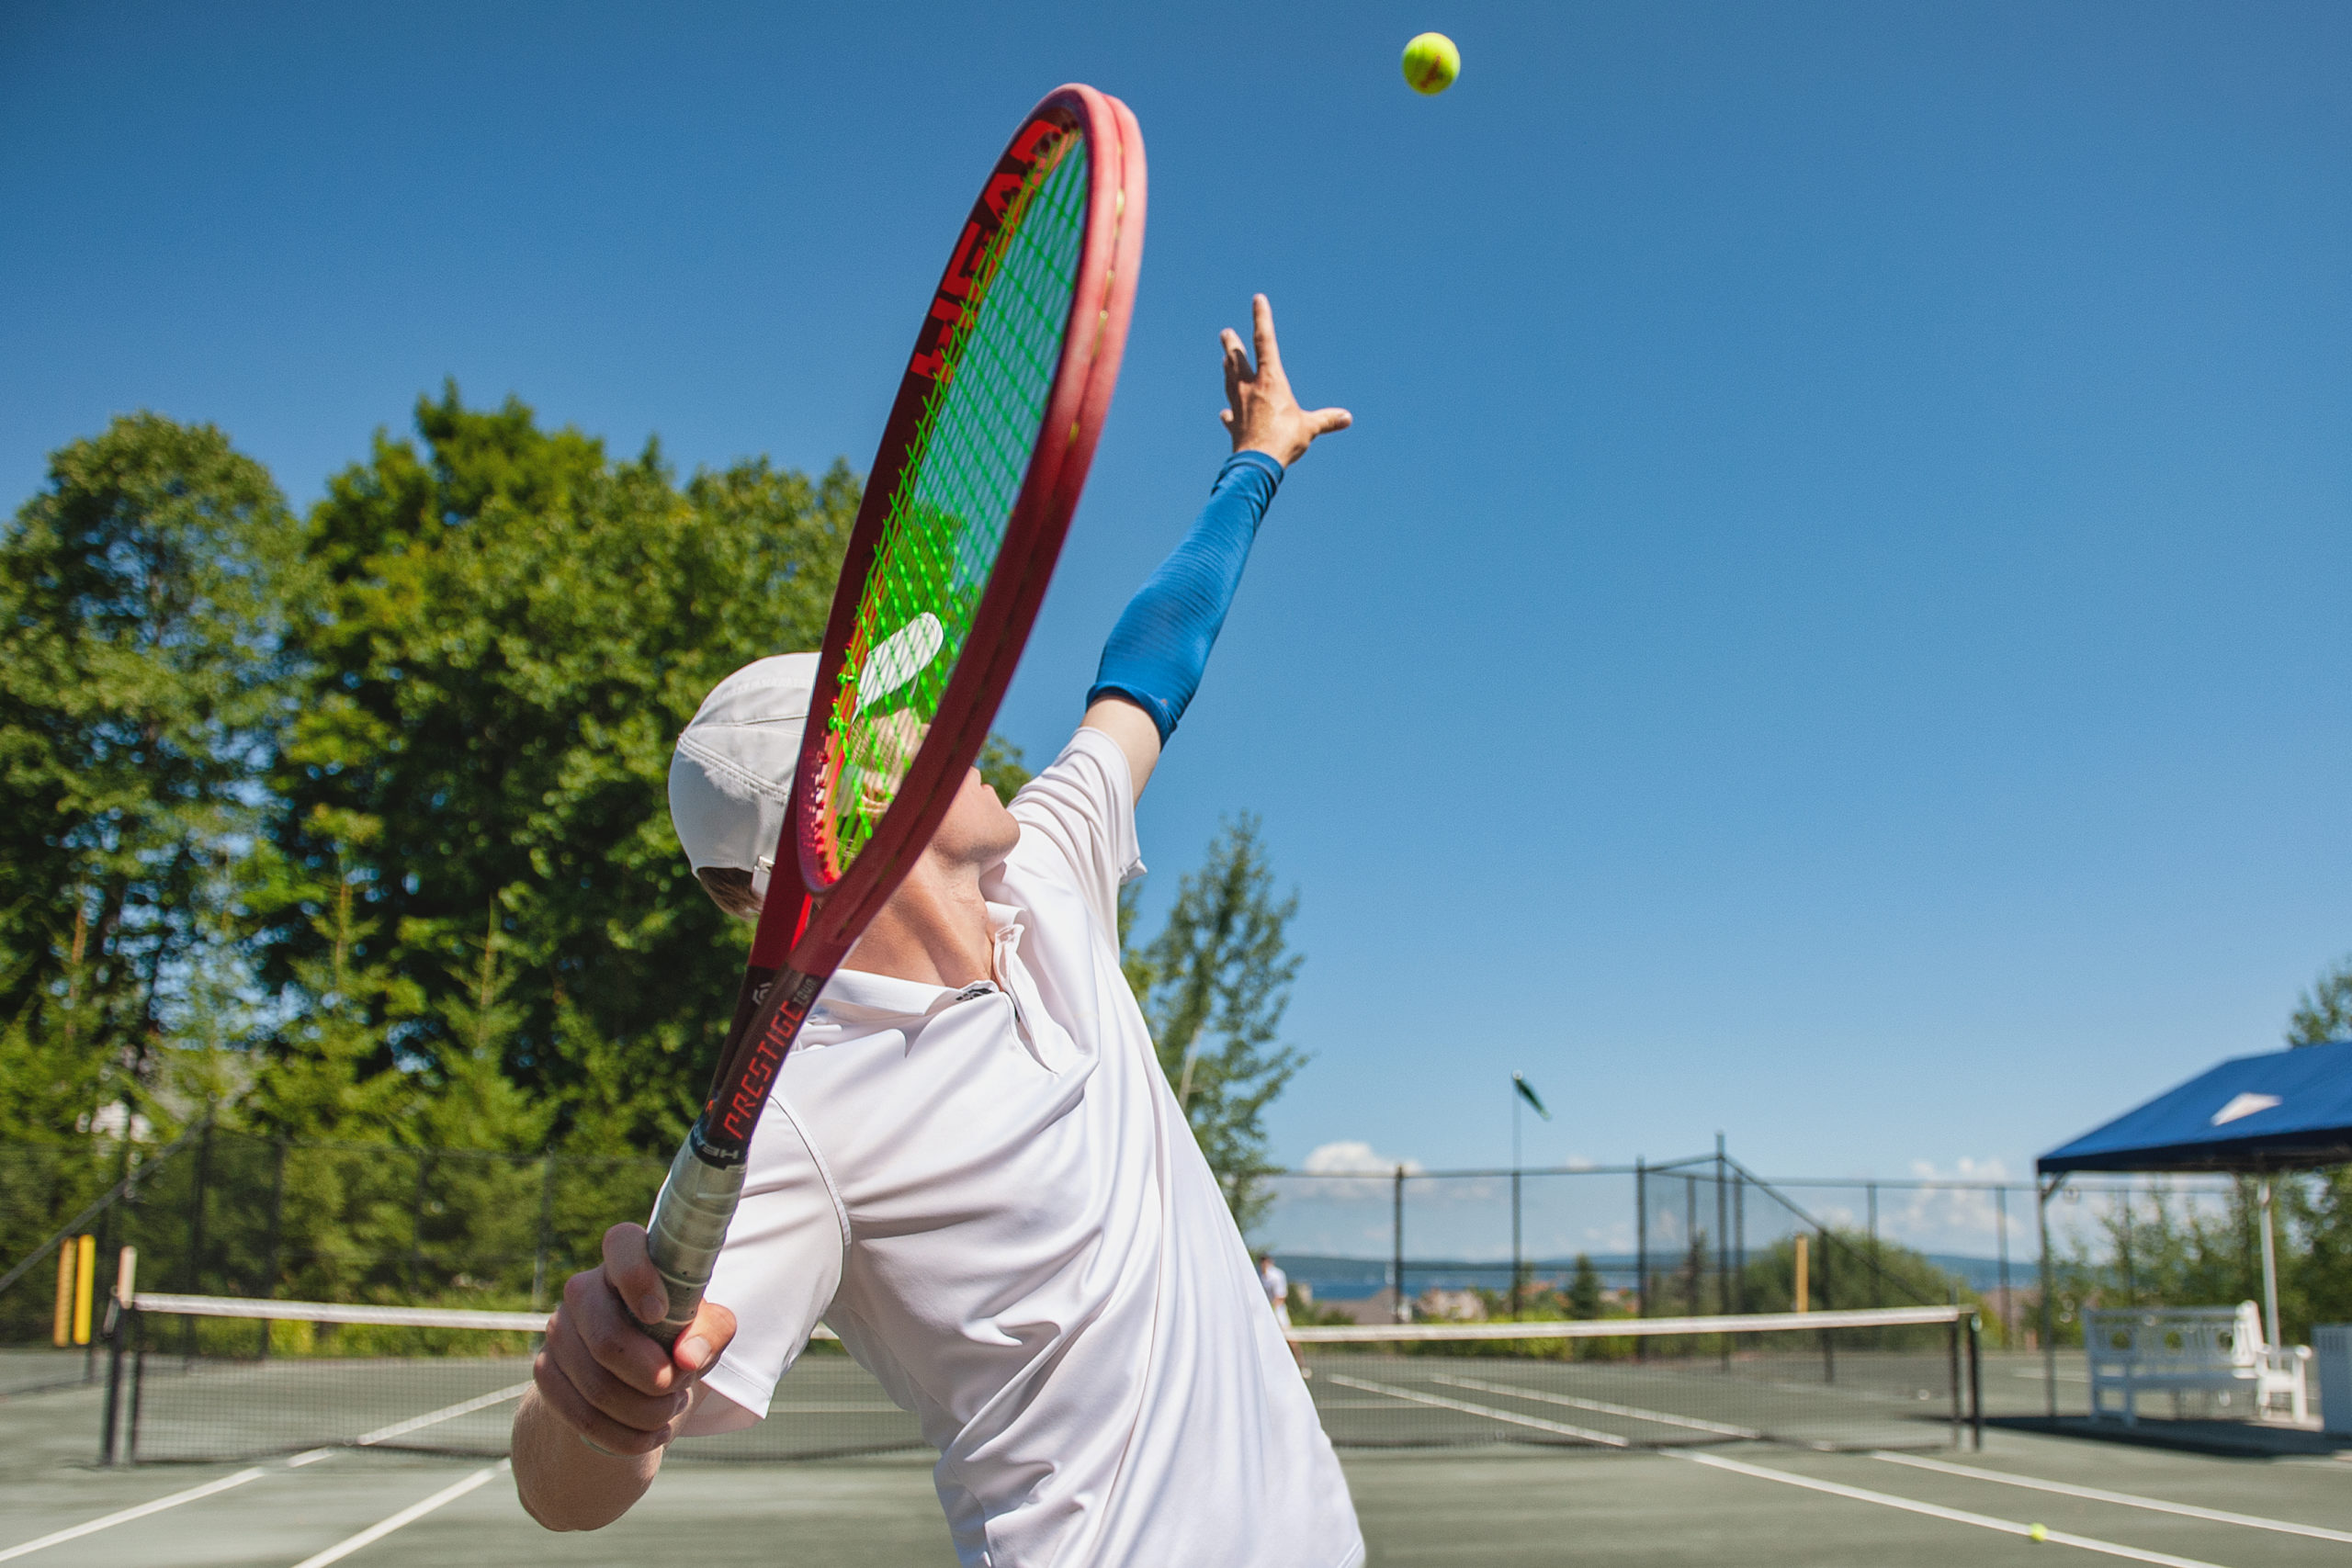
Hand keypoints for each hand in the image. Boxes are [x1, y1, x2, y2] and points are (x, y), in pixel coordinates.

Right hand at [531, 1223, 738, 1456]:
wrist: (635, 1370)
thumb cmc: (679, 1333)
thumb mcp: (708, 1327)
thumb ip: (711, 1331)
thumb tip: (688, 1357)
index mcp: (626, 1259)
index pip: (622, 1244)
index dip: (638, 1278)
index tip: (660, 1314)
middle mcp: (583, 1289)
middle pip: (607, 1340)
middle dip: (653, 1377)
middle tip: (680, 1387)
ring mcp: (557, 1330)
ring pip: (597, 1387)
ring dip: (645, 1412)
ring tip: (671, 1409)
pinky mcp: (545, 1370)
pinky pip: (581, 1416)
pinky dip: (624, 1435)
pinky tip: (650, 1433)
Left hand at [1220, 294, 1351, 466]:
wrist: (1257, 464)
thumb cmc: (1284, 440)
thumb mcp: (1309, 427)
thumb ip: (1327, 420)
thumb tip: (1346, 418)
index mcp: (1270, 380)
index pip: (1266, 341)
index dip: (1261, 318)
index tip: (1258, 299)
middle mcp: (1250, 388)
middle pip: (1237, 359)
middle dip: (1231, 344)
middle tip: (1225, 333)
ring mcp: (1238, 405)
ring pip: (1230, 381)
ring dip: (1228, 370)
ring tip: (1224, 362)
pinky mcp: (1234, 425)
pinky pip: (1230, 415)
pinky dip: (1229, 413)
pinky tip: (1226, 413)